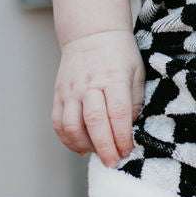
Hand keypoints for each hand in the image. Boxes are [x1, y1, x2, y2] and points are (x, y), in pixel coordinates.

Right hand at [52, 29, 144, 165]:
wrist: (92, 33)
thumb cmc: (120, 54)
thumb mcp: (137, 73)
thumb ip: (135, 102)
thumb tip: (131, 131)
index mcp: (114, 78)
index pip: (118, 113)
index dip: (123, 136)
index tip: (128, 151)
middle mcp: (89, 85)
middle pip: (94, 122)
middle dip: (105, 147)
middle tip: (113, 163)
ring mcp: (71, 90)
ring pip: (71, 125)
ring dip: (84, 145)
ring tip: (97, 153)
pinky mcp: (59, 94)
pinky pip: (58, 122)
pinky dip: (67, 139)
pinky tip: (80, 146)